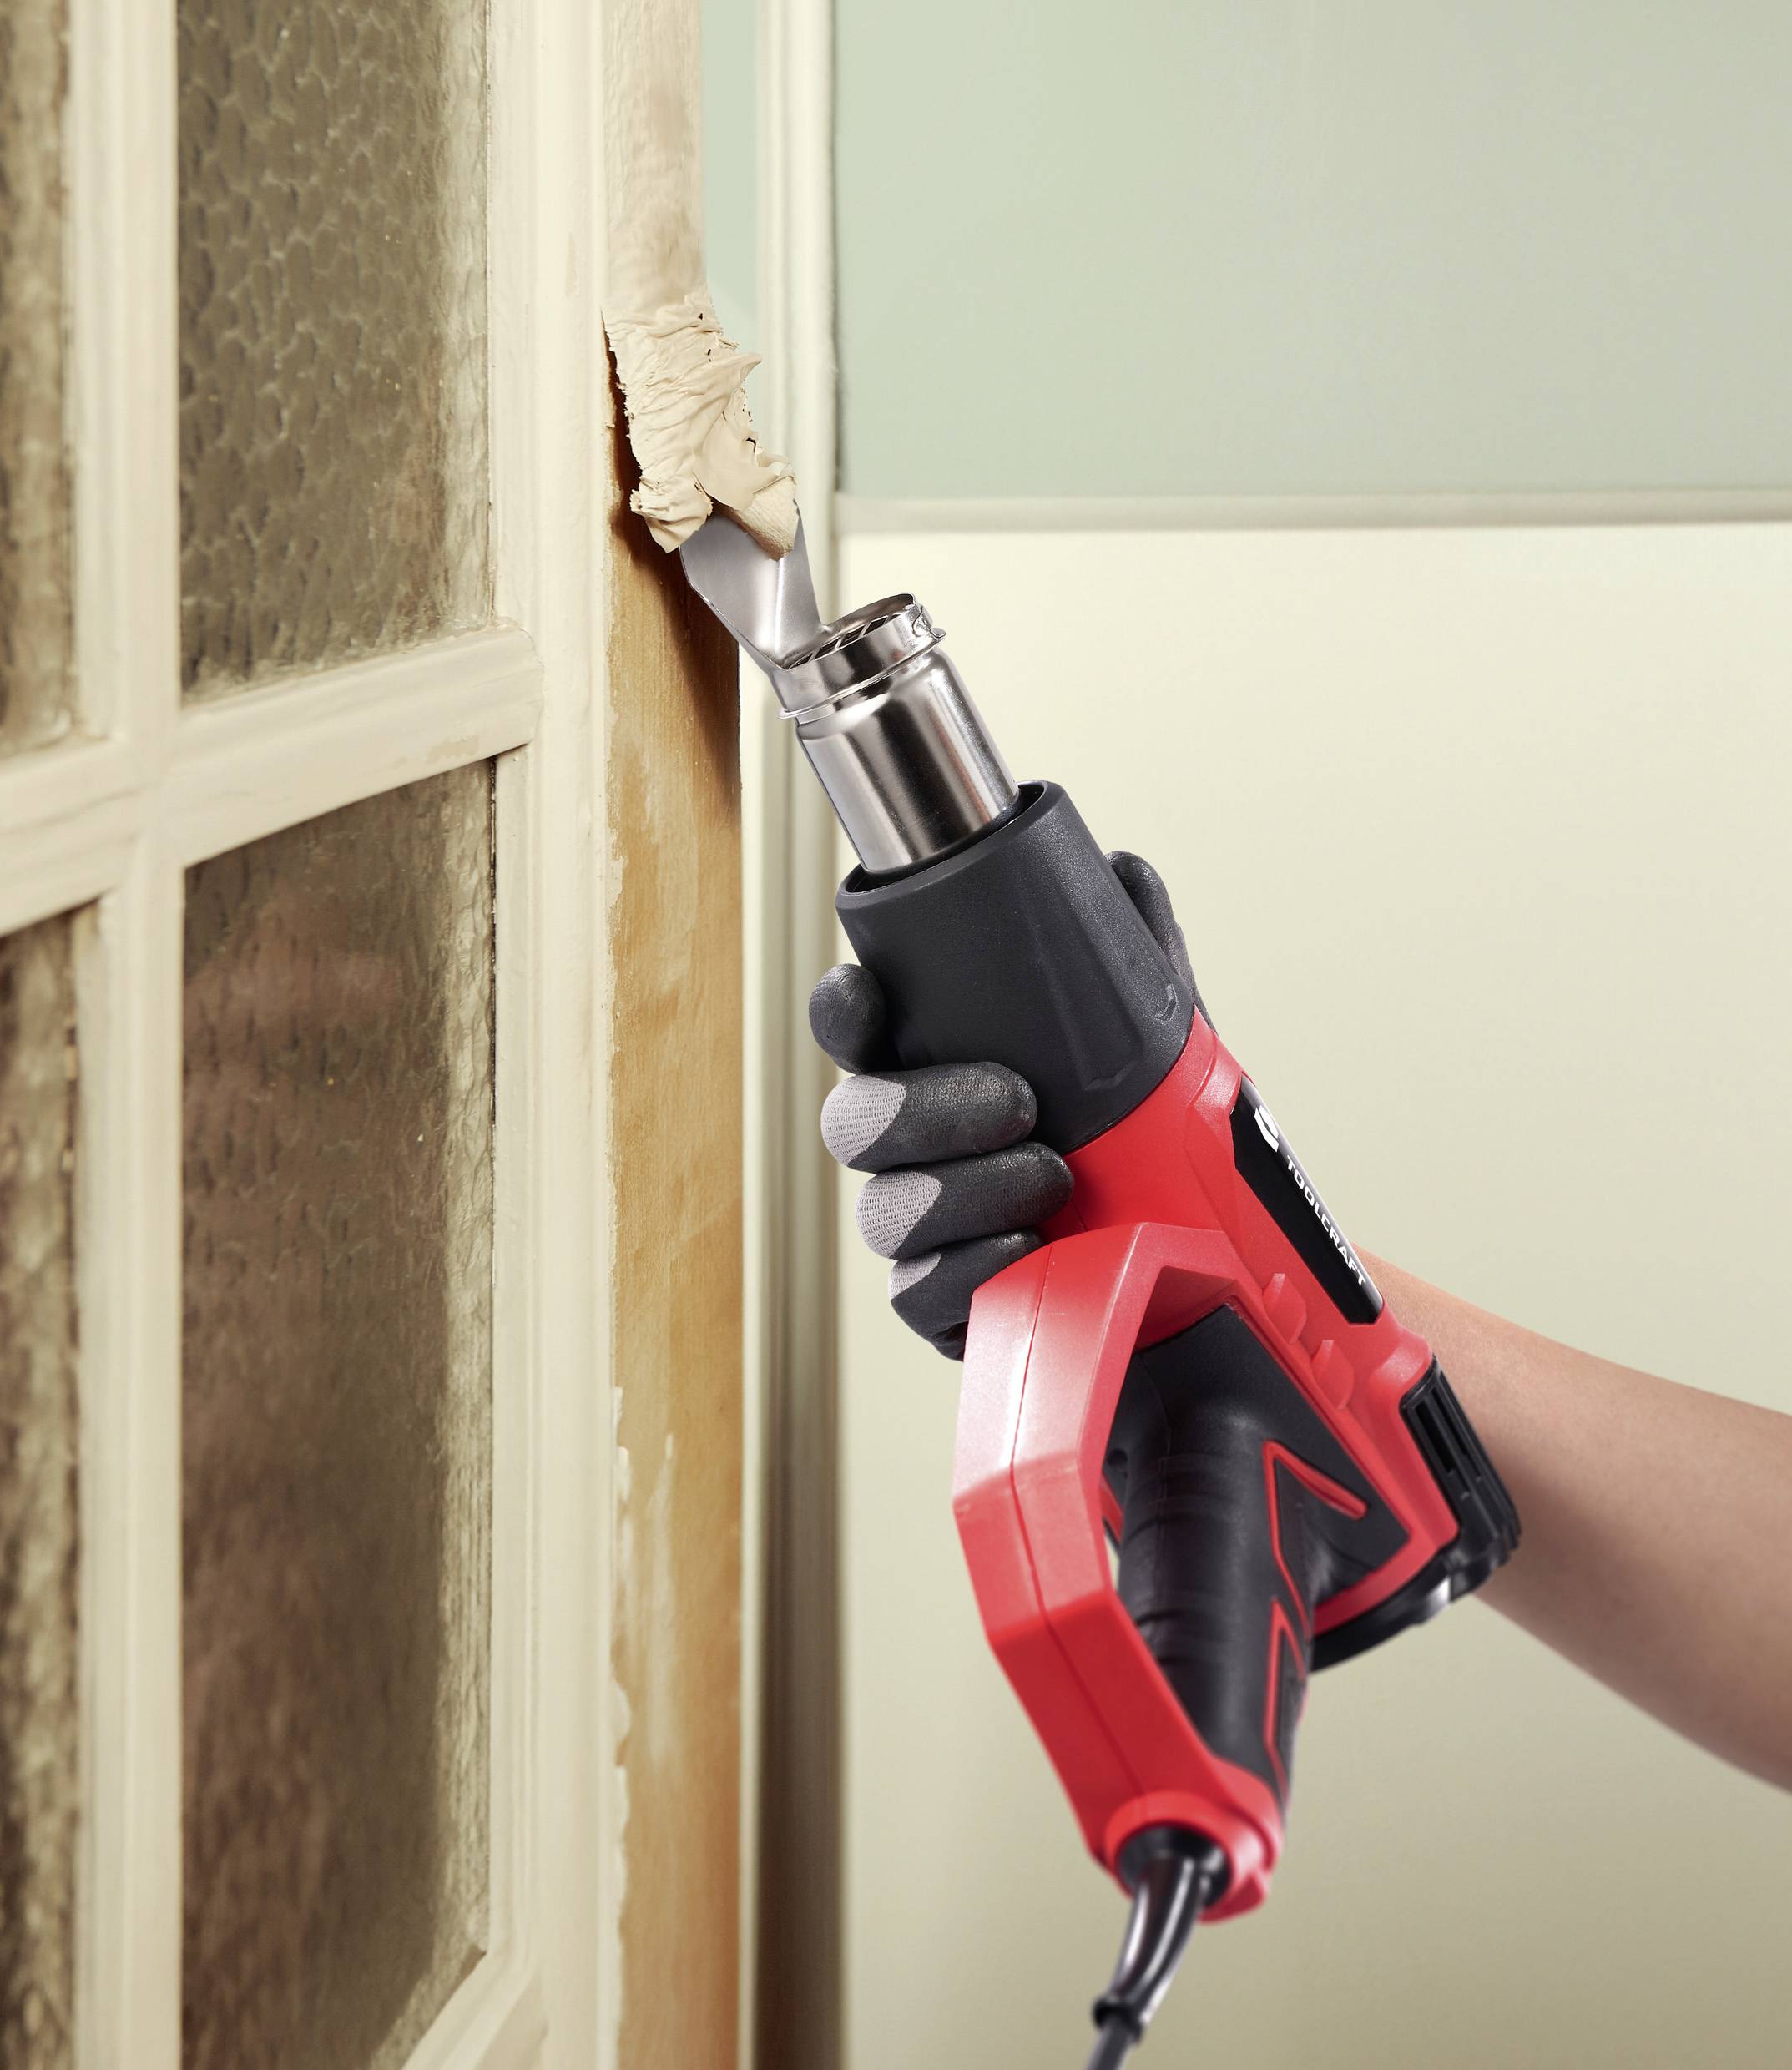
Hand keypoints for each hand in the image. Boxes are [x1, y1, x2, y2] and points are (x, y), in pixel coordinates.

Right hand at [809, 852, 1198, 1356]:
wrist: (1191, 1280)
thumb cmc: (1147, 1153)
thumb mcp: (1155, 1045)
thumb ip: (1134, 955)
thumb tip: (1123, 871)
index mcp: (937, 1071)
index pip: (857, 1030)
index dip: (844, 1009)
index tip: (867, 992)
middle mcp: (912, 1151)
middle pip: (851, 1122)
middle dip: (921, 1108)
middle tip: (1019, 1100)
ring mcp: (922, 1232)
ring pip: (885, 1210)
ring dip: (963, 1190)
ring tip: (1054, 1178)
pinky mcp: (943, 1308)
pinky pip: (919, 1293)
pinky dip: (971, 1268)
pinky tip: (1027, 1247)